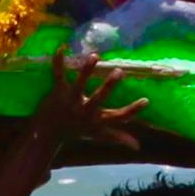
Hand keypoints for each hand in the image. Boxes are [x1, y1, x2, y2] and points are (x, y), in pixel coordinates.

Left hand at [28, 53, 148, 156]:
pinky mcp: (58, 92)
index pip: (119, 117)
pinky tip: (61, 48)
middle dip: (109, 85)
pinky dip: (58, 62)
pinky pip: (58, 76)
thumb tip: (137, 147)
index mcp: (97, 120)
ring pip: (79, 84)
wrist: (47, 132)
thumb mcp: (98, 135)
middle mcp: (85, 111)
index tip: (146, 100)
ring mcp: (70, 100)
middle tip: (120, 72)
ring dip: (86, 70)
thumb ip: (118, 138)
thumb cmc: (77, 130)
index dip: (133, 110)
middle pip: (99, 98)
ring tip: (95, 56)